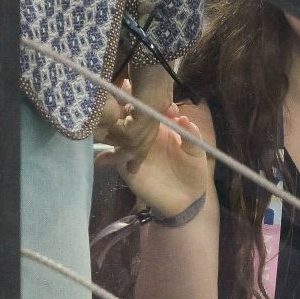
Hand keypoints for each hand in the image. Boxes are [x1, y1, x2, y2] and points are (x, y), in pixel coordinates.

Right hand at [101, 80, 211, 216]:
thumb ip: (191, 136)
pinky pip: (113, 160)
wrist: (186, 200)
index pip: (147, 109)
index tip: (141, 98)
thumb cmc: (193, 171)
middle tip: (119, 110)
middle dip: (121, 112)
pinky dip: (107, 157)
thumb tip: (183, 119)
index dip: (143, 102)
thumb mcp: (197, 152)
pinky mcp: (126, 168)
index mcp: (161, 128)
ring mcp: (133, 151)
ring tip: (108, 128)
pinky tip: (103, 157)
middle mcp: (143, 136)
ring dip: (110, 131)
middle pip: (127, 120)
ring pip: (116, 137)